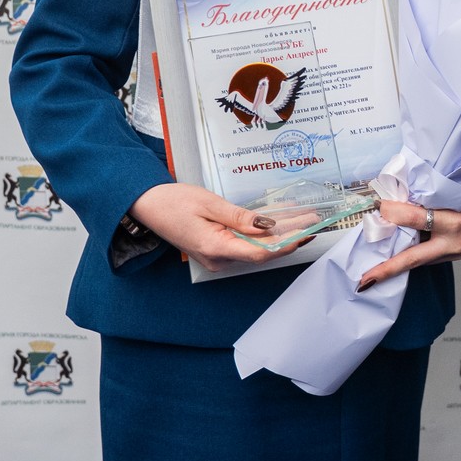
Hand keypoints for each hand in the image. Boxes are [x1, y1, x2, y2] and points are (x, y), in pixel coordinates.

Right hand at [130, 182, 302, 272]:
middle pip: (262, 250)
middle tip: (314, 220)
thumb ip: (239, 217)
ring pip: (256, 246)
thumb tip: (268, 226)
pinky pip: (246, 242)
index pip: (259, 252)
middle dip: (289, 235)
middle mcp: (218, 258)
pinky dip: (263, 231)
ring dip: (279, 232)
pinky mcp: (217, 248)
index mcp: (214, 248)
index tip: (306, 232)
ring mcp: (217, 255)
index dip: (286, 243)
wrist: (146, 206)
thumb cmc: (172, 201)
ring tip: (304, 217)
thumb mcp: (209, 204)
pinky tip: (280, 218)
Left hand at [357, 183, 460, 289]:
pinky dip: (412, 255)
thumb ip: (435, 193)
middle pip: (415, 259)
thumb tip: (402, 191)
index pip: (419, 219)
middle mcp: (454, 244)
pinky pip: (429, 257)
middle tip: (365, 280)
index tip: (378, 206)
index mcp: (458, 223)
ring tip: (372, 270)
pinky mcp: (455, 256)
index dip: (396, 212)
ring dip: (397, 263)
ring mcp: (455, 253)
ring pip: (420, 259)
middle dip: (388, 270)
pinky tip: (396, 254)